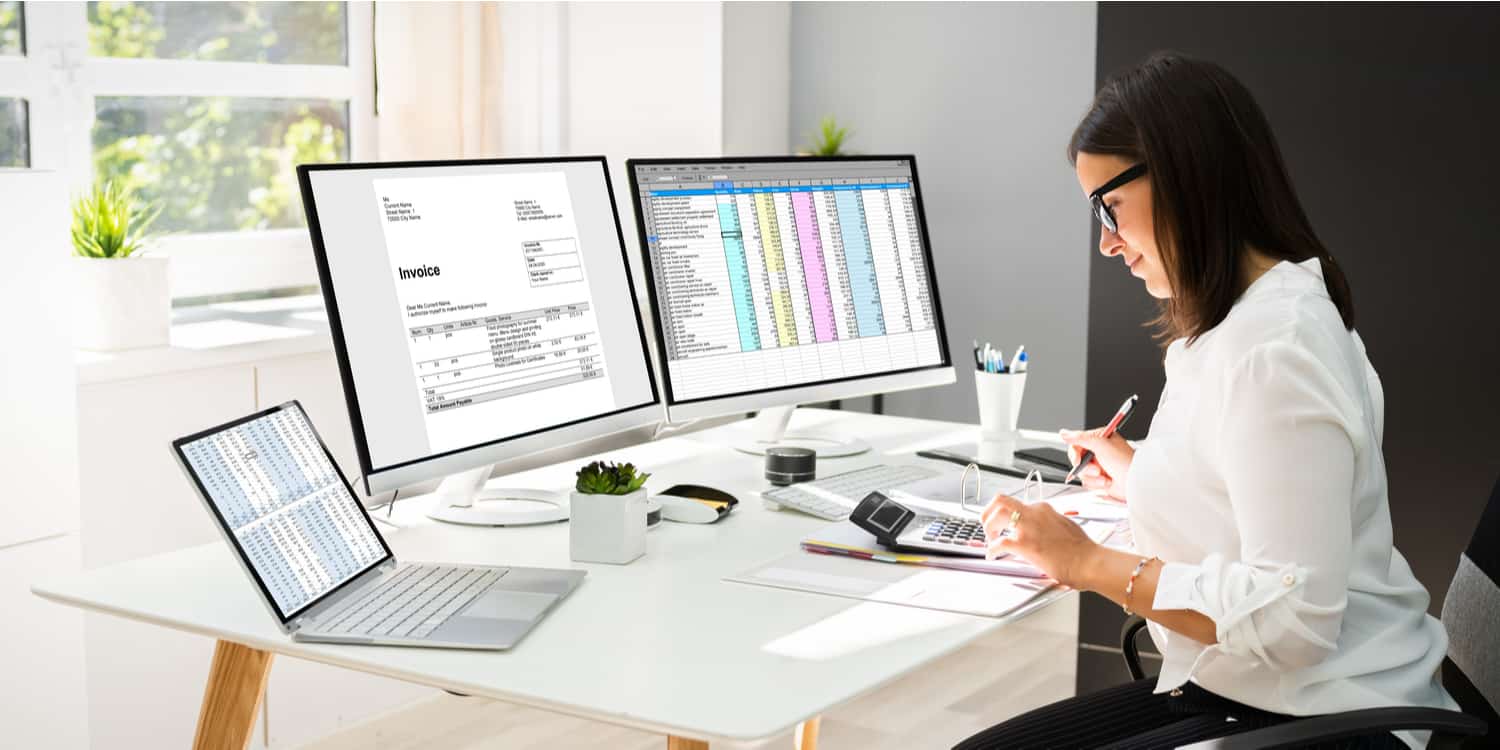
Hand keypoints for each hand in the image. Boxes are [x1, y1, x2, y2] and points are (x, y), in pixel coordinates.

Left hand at [980, 493, 1098, 588]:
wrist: (1089, 562)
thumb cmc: (1083, 550)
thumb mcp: (1066, 527)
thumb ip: (1051, 525)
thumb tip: (1044, 531)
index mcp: (1044, 509)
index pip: (1019, 505)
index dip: (1008, 515)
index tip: (1004, 524)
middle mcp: (1034, 513)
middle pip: (1001, 501)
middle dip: (989, 512)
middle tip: (988, 525)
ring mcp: (1028, 527)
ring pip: (996, 515)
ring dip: (988, 526)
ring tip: (989, 539)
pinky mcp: (1024, 544)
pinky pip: (999, 543)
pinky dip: (992, 549)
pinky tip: (992, 555)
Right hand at [1060, 427, 1134, 501]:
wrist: (1135, 482)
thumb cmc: (1125, 461)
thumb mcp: (1101, 444)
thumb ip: (1080, 438)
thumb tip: (1063, 433)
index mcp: (1099, 439)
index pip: (1077, 444)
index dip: (1075, 453)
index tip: (1078, 461)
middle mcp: (1098, 452)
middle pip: (1077, 460)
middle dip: (1086, 468)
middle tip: (1097, 470)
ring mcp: (1099, 466)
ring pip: (1081, 473)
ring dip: (1092, 477)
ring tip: (1105, 477)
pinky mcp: (1100, 479)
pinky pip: (1087, 483)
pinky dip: (1096, 484)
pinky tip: (1107, 482)